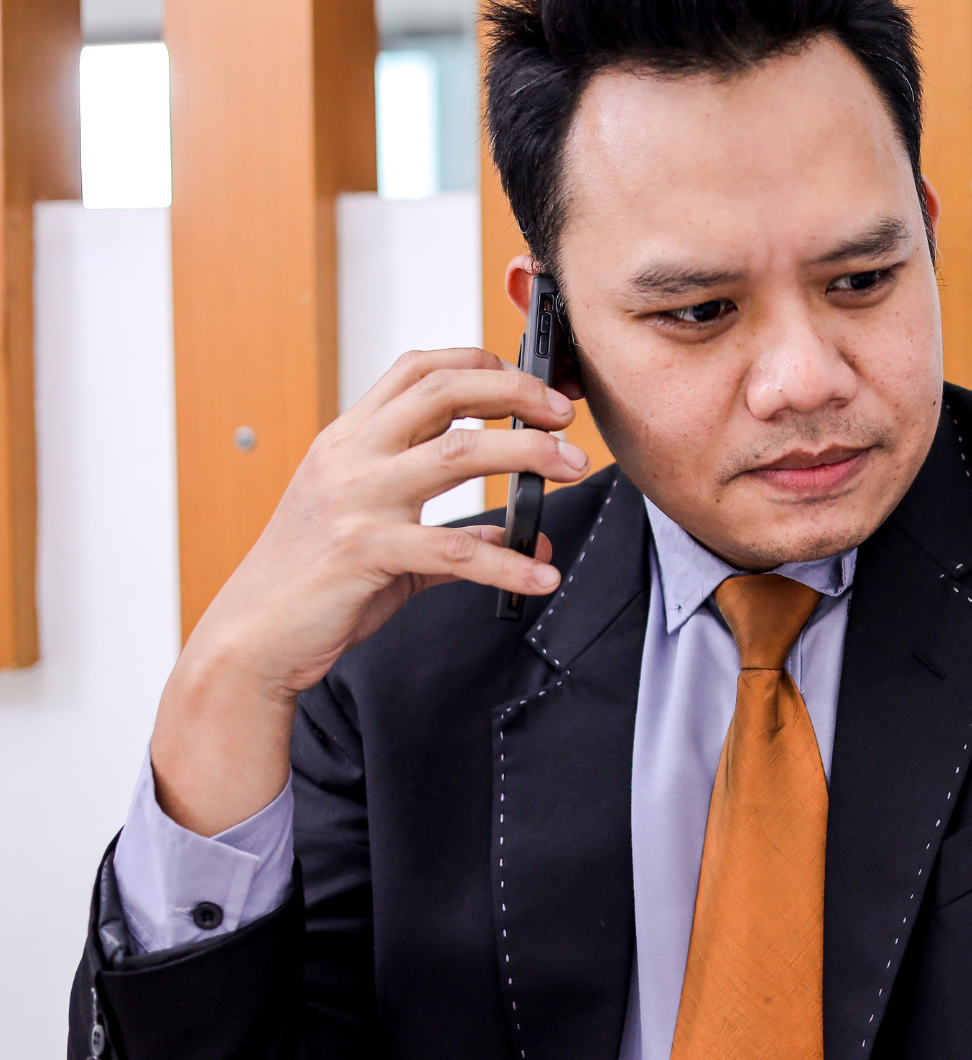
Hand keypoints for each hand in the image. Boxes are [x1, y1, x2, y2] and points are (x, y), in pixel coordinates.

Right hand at [150, 348, 590, 835]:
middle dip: (515, 392)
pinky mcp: (364, 550)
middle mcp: (350, 457)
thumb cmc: (316, 583)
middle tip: (564, 416)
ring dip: (528, 456)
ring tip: (573, 468)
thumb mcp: (386, 541)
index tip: (530, 384)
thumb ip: (459, 536)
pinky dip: (508, 562)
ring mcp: (355, 499)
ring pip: (459, 453)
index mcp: (350, 440)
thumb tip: (529, 538)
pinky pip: (454, 547)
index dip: (480, 363)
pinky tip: (541, 574)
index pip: (417, 370)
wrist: (252, 638)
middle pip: (444, 391)